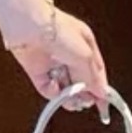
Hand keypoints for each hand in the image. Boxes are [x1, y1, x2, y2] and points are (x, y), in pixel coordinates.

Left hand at [7, 4, 111, 123]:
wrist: (28, 25)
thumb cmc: (58, 31)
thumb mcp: (85, 56)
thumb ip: (93, 78)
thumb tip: (101, 94)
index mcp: (84, 44)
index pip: (97, 72)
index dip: (100, 90)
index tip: (103, 107)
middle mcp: (69, 53)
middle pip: (80, 81)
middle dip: (84, 94)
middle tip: (84, 101)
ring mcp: (52, 62)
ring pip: (64, 87)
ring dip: (68, 97)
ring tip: (71, 101)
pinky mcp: (36, 70)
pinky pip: (47, 88)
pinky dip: (52, 92)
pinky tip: (55, 87)